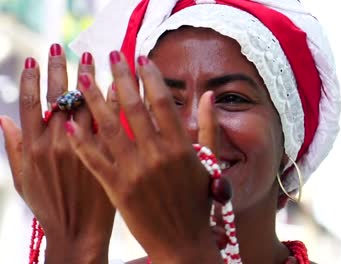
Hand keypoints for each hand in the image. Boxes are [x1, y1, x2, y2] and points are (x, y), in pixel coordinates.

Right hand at [1, 45, 114, 263]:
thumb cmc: (49, 206)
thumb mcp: (22, 180)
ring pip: (88, 105)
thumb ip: (13, 148)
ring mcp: (84, 150)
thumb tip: (2, 118)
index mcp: (34, 148)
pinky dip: (114, 102)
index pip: (32, 103)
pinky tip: (119, 84)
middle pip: (59, 98)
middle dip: (60, 69)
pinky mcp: (108, 157)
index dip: (33, 79)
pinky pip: (112, 123)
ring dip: (89, 78)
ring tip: (93, 57)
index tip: (36, 59)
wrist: (79, 233)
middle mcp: (58, 144)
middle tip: (63, 47)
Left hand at [66, 52, 221, 262]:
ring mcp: (134, 172)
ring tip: (83, 79)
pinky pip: (95, 159)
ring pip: (109, 127)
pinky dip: (82, 141)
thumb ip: (209, 128)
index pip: (162, 102)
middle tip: (111, 55)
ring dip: (94, 100)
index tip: (141, 57)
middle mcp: (156, 155)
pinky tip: (71, 123)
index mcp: (181, 147)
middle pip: (133, 107)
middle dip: (120, 76)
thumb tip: (209, 96)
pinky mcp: (116, 188)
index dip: (150, 76)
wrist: (183, 243)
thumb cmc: (198, 203)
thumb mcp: (210, 164)